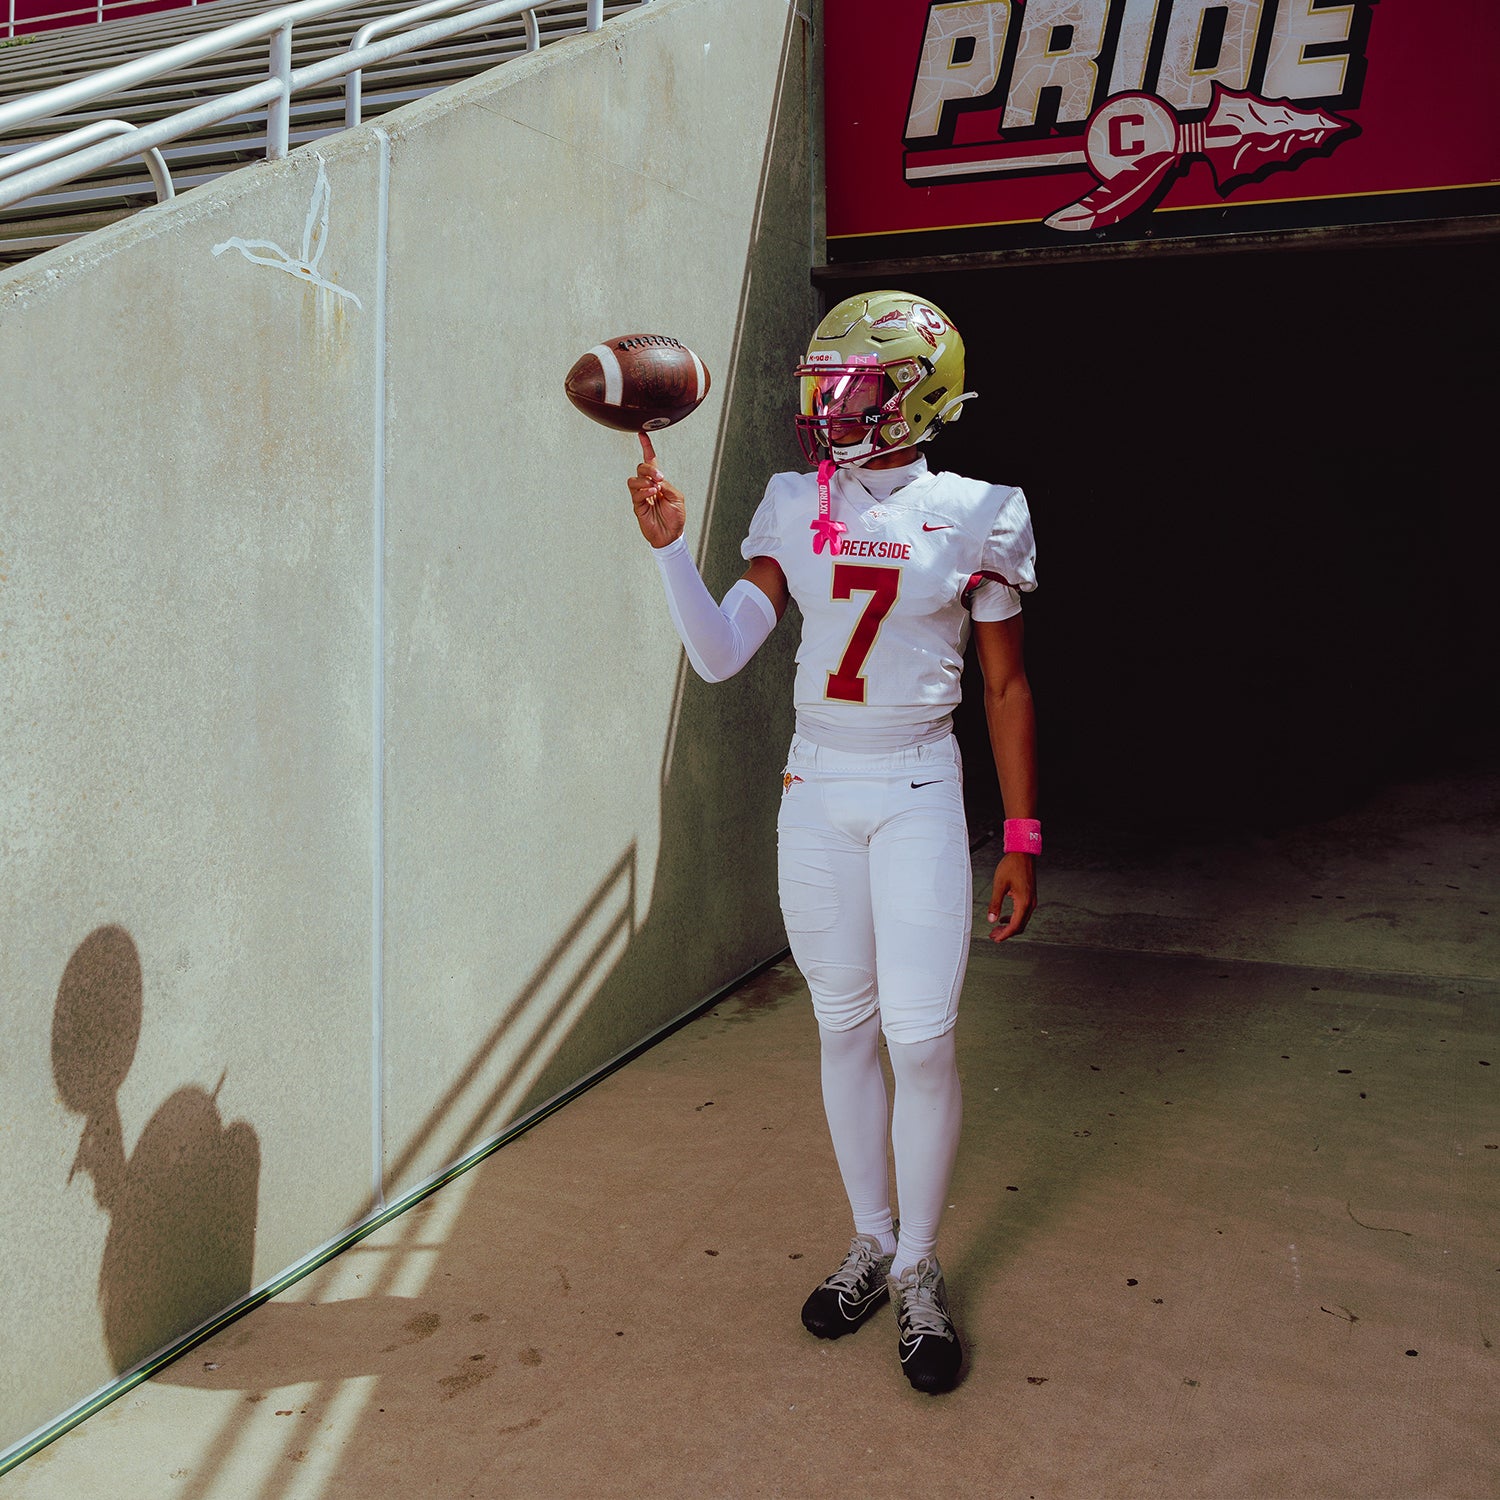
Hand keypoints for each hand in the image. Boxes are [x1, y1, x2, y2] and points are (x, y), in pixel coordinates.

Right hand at [628, 432, 685, 548]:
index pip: (650, 461)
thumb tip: (656, 481)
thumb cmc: (675, 517)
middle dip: (649, 469)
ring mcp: (641, 496)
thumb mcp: (677, 497)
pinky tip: (652, 494)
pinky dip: (644, 491)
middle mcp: (648, 486)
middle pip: (640, 468)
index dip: (646, 447)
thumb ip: (667, 486)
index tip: (642, 435)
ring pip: (633, 479)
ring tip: (655, 488)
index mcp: (659, 481)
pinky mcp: (638, 506)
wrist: (671, 535)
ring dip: (644, 480)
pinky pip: (635, 494)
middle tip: (659, 478)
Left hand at [987, 852, 1035, 941]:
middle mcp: (1030, 903)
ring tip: (996, 929)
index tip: (995, 938)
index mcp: (1023, 902)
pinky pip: (1023, 913)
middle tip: (993, 936)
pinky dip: (1013, 919)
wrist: (1023, 853)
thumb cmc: (1011, 866)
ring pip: (1022, 920)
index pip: (1015, 925)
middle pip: (1020, 926)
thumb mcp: (999, 885)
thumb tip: (991, 919)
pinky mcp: (1030, 896)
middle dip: (1006, 933)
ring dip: (1009, 927)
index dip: (1005, 934)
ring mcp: (1032, 900)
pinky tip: (1003, 918)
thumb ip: (995, 903)